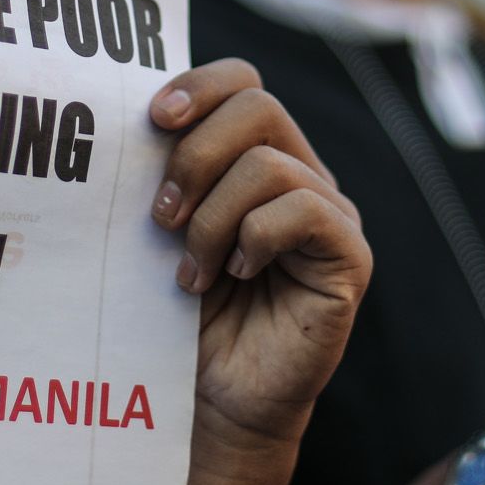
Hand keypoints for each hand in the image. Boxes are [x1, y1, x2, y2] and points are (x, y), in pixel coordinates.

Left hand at [148, 59, 371, 473]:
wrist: (212, 402)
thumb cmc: (179, 317)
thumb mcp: (161, 232)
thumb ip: (163, 175)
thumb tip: (134, 122)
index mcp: (257, 155)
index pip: (243, 82)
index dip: (199, 85)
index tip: (152, 120)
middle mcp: (301, 174)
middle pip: (257, 106)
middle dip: (195, 155)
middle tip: (161, 217)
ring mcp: (331, 213)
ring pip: (268, 164)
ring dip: (212, 218)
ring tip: (190, 271)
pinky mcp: (350, 257)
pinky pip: (304, 210)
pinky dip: (255, 238)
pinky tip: (236, 275)